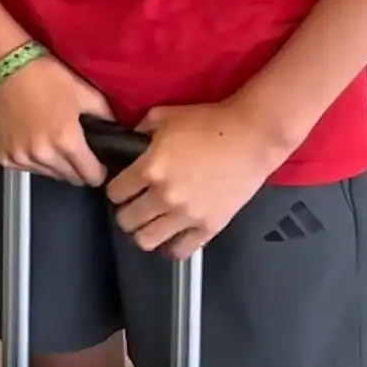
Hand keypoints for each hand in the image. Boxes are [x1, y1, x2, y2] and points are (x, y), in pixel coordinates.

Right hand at [0, 54, 113, 186]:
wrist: (3, 65)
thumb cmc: (43, 75)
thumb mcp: (83, 91)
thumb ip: (105, 116)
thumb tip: (115, 132)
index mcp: (67, 141)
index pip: (92, 177)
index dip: (99, 170)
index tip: (97, 161)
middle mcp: (44, 155)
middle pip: (71, 179)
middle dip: (77, 167)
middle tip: (74, 146)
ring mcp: (21, 157)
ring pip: (49, 174)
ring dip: (55, 164)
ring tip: (51, 139)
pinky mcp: (4, 156)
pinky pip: (27, 168)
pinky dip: (33, 159)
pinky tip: (31, 138)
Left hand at [105, 101, 289, 257]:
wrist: (251, 137)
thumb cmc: (208, 122)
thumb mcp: (163, 116)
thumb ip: (138, 131)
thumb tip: (126, 143)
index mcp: (150, 168)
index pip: (115, 192)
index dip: (115, 189)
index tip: (122, 187)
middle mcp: (165, 196)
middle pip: (127, 220)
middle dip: (125, 212)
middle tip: (134, 205)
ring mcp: (188, 215)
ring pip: (147, 241)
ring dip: (144, 231)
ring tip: (150, 221)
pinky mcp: (210, 227)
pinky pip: (181, 250)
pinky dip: (171, 245)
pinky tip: (172, 233)